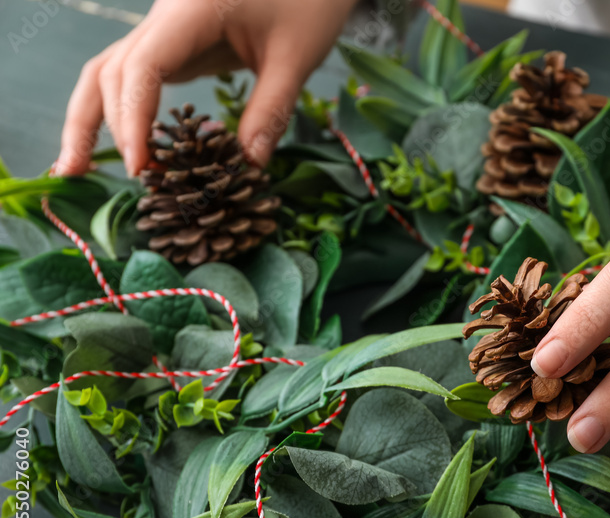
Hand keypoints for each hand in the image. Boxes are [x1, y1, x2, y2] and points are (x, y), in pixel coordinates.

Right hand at [55, 0, 356, 176]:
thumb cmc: (309, 2)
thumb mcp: (298, 56)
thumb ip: (272, 110)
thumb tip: (248, 167)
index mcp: (191, 11)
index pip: (142, 67)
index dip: (134, 119)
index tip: (143, 166)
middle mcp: (164, 17)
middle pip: (113, 71)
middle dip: (113, 127)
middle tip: (138, 182)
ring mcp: (164, 30)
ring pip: (109, 71)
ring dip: (90, 118)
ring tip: (74, 169)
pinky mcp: (174, 44)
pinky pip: (134, 77)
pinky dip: (120, 111)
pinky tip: (121, 149)